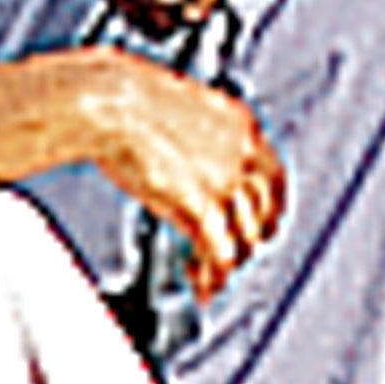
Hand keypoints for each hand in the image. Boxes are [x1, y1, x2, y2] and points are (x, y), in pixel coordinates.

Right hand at [44, 48, 286, 286]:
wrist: (109, 103)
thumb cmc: (127, 100)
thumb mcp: (184, 110)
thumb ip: (204, 141)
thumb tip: (199, 164)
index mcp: (241, 127)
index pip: (275, 179)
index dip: (269, 209)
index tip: (258, 223)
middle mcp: (242, 155)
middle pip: (264, 214)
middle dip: (248, 240)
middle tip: (231, 252)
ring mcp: (224, 182)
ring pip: (245, 239)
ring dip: (228, 264)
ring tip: (209, 275)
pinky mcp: (200, 207)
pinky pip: (221, 255)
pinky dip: (213, 276)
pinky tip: (201, 283)